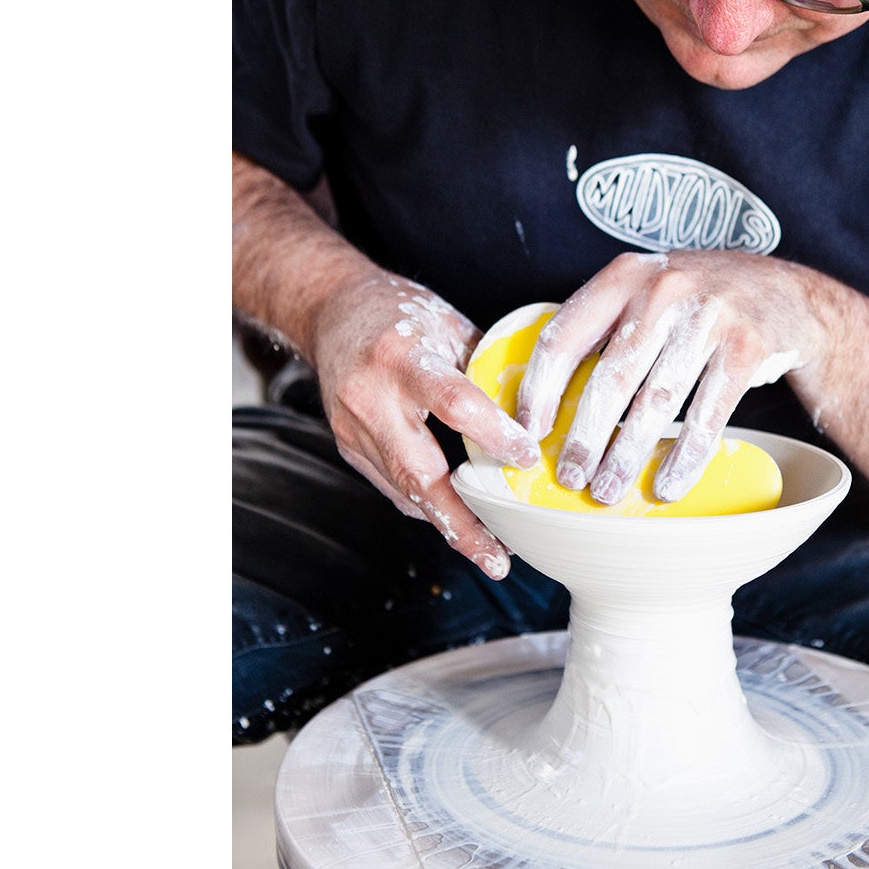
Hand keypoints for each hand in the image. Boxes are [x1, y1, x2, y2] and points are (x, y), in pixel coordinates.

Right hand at [310, 274, 541, 578]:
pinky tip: (458, 518)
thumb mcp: (450, 326)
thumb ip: (485, 374)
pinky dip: (428, 504)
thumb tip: (535, 418)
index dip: (494, 435)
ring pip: (405, 490)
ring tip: (491, 549)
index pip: (455, 403)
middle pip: (419, 472)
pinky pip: (393, 487)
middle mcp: (371, 396)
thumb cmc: (399, 314)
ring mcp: (353, 427)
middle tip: (499, 557)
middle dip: (462, 521)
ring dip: (450, 523)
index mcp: (403, 357)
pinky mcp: (348, 447)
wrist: (333, 311)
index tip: (528, 458)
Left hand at [516, 251, 820, 505]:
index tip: (529, 433)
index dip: (540, 390)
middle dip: (586, 436)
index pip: (565, 336)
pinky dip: (685, 457)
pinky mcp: (747, 347)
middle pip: (611, 376)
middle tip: (570, 477)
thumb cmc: (696, 302)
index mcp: (623, 276)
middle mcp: (664, 288)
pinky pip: (708, 414)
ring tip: (609, 490)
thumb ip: (601, 328)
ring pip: (658, 400)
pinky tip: (667, 485)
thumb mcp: (644, 293)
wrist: (783, 291)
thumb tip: (542, 398)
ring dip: (629, 455)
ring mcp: (710, 316)